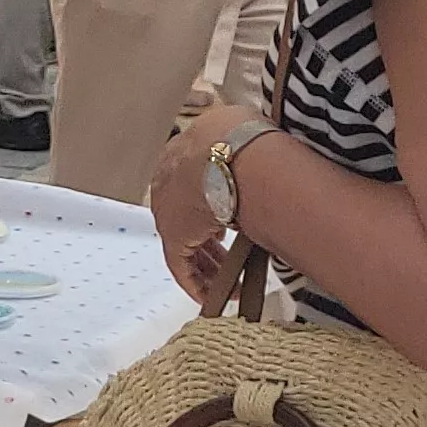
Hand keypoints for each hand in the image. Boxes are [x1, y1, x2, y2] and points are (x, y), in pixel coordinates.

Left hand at [149, 105, 270, 303]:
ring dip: (209, 268)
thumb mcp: (239, 130)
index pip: (191, 189)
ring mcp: (168, 212)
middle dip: (209, 243)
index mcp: (180, 158)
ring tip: (230, 284)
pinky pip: (182, 267)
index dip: (211, 208)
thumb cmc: (240, 136)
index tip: (225, 223)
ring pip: (186, 247)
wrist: (229, 151)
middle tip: (226, 259)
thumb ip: (241, 143)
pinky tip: (210, 296)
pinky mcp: (175, 238)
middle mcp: (167, 186)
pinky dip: (196, 283)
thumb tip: (259, 144)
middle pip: (187, 220)